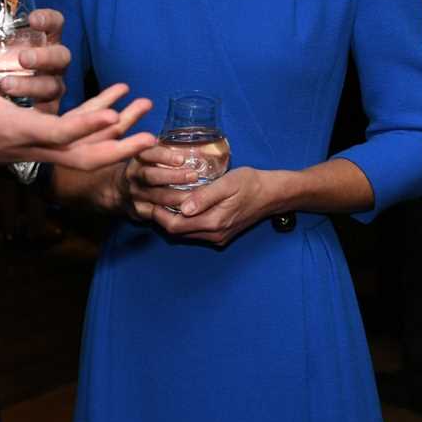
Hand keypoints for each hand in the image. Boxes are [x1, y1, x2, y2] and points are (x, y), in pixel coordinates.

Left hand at [0, 7, 67, 112]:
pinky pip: (50, 110)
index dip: (49, 19)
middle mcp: (48, 65)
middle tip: (21, 59)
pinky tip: (17, 110)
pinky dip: (35, 109)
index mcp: (36, 43)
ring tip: (6, 85)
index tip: (32, 20)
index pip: (54, 25)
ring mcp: (49, 87)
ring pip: (54, 85)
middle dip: (44, 56)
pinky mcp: (47, 112)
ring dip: (32, 84)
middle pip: (61, 55)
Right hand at [0, 19, 154, 182]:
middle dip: (118, 148)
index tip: (113, 115)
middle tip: (151, 138)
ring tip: (146, 115)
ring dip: (119, 138)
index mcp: (19, 131)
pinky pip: (80, 142)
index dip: (86, 125)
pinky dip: (102, 127)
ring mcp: (43, 150)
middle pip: (85, 157)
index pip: (59, 134)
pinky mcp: (46, 146)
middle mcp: (36, 146)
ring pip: (88, 154)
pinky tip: (120, 105)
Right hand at [105, 144, 199, 219]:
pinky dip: (173, 212)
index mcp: (138, 158)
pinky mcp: (139, 210)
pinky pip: (158, 213)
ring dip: (178, 196)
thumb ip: (167, 150)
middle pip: (151, 176)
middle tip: (194, 176)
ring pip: (157, 196)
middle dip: (174, 176)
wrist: (118, 189)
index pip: (149, 154)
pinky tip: (187, 211)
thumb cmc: (143, 168)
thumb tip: (200, 149)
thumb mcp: (149, 155)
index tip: (181, 158)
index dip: (164, 156)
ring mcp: (136, 194)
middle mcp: (134, 175)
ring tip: (196, 195)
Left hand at [144, 166, 279, 246]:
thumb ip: (205, 196)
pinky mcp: (221, 235)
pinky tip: (179, 207)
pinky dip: (184, 222)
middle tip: (149, 199)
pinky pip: (195, 232)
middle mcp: (214, 235)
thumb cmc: (250, 183)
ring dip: (171, 220)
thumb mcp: (227, 183)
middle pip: (177, 233)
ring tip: (160, 201)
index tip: (148, 198)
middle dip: (161, 218)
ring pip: (185, 234)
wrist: (272, 195)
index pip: (175, 226)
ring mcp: (218, 237)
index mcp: (214, 222)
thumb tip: (184, 208)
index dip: (158, 215)